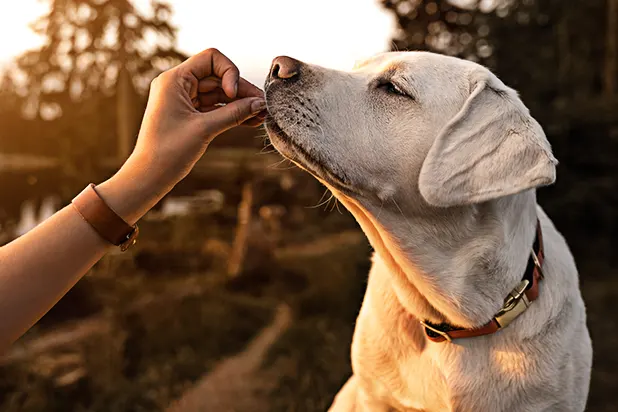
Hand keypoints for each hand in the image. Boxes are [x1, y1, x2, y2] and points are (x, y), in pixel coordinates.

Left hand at [96, 48, 265, 223]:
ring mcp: (183, 100)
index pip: (211, 58)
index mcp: (174, 79)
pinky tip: (250, 121)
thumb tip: (260, 104)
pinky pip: (214, 108)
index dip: (229, 72)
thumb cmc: (169, 151)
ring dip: (240, 104)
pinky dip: (231, 113)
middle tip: (263, 107)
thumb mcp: (205, 129)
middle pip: (218, 77)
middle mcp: (178, 85)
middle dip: (241, 91)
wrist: (150, 176)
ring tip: (261, 117)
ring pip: (219, 94)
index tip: (233, 95)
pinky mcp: (189, 115)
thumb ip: (234, 113)